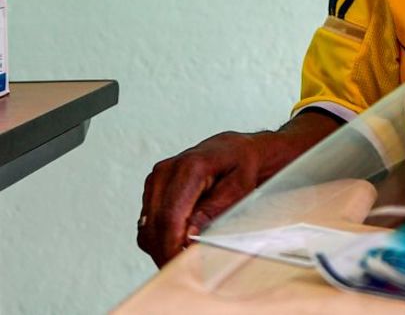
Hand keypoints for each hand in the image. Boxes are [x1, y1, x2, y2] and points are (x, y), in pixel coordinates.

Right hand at [137, 131, 269, 266]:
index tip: (178, 266)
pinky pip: (147, 221)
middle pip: (154, 224)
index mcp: (190, 167)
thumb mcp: (239, 189)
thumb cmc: (241, 166)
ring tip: (183, 257)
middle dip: (165, 252)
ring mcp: (156, 178)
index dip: (171, 246)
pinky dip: (159, 237)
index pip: (170, 216)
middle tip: (181, 271)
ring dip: (160, 246)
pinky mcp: (152, 188)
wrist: (235, 150)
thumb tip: (188, 235)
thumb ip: (213, 210)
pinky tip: (179, 242)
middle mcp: (167, 170)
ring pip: (147, 225)